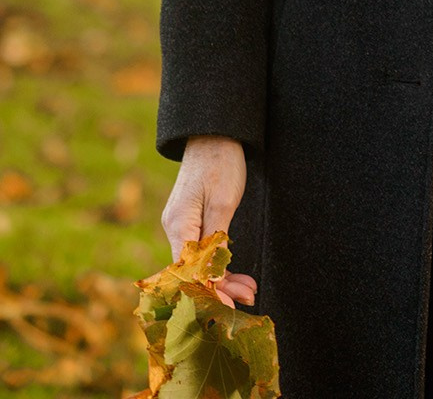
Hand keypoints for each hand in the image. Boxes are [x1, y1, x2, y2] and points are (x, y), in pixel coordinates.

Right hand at [161, 135, 255, 308]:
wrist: (215, 133)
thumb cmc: (220, 162)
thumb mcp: (223, 203)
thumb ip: (215, 242)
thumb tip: (212, 280)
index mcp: (178, 225)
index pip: (188, 272)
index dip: (207, 293)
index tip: (228, 307)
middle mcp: (175, 228)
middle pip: (194, 271)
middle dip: (220, 288)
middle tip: (248, 298)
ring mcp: (182, 224)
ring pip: (200, 262)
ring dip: (223, 278)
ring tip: (250, 290)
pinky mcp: (191, 220)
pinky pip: (203, 250)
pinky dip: (219, 262)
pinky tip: (236, 275)